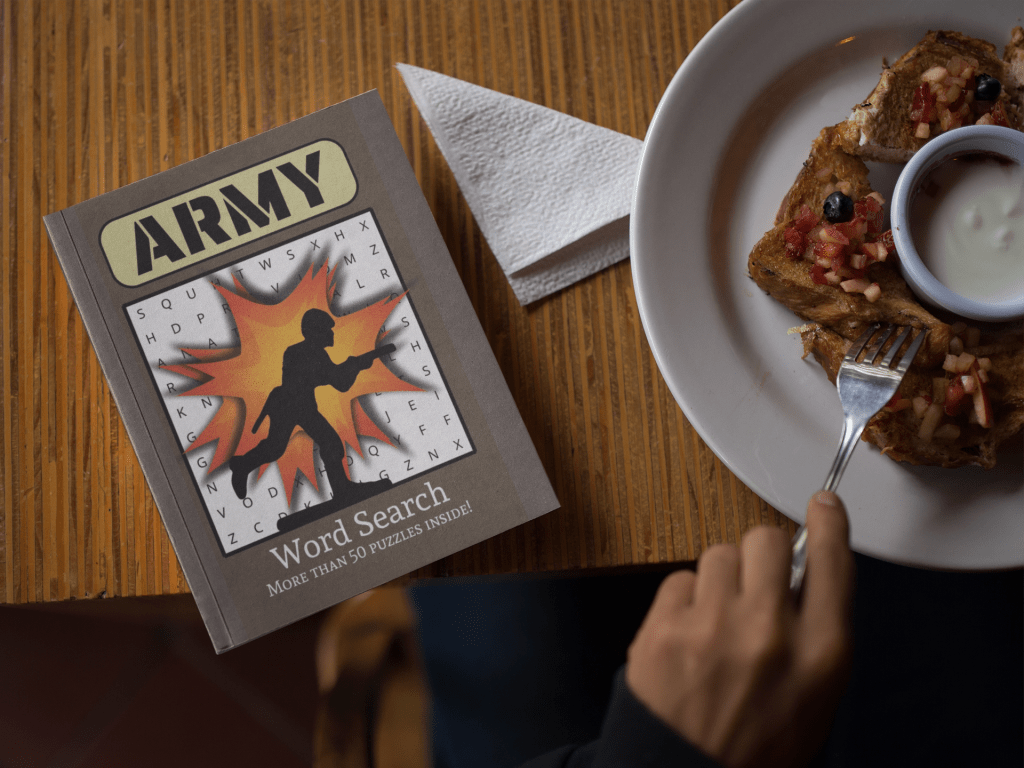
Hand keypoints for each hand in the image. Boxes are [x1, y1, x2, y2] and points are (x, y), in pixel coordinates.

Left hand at [625, 491, 854, 767]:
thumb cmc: (756, 747)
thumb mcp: (815, 698)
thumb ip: (816, 632)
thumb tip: (802, 574)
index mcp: (820, 654)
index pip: (831, 562)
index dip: (827, 525)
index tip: (822, 504)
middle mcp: (769, 632)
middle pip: (765, 539)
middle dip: (760, 555)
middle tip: (752, 585)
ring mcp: (711, 627)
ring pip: (718, 554)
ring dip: (719, 579)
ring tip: (716, 623)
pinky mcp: (663, 629)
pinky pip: (679, 579)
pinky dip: (684, 601)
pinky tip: (687, 637)